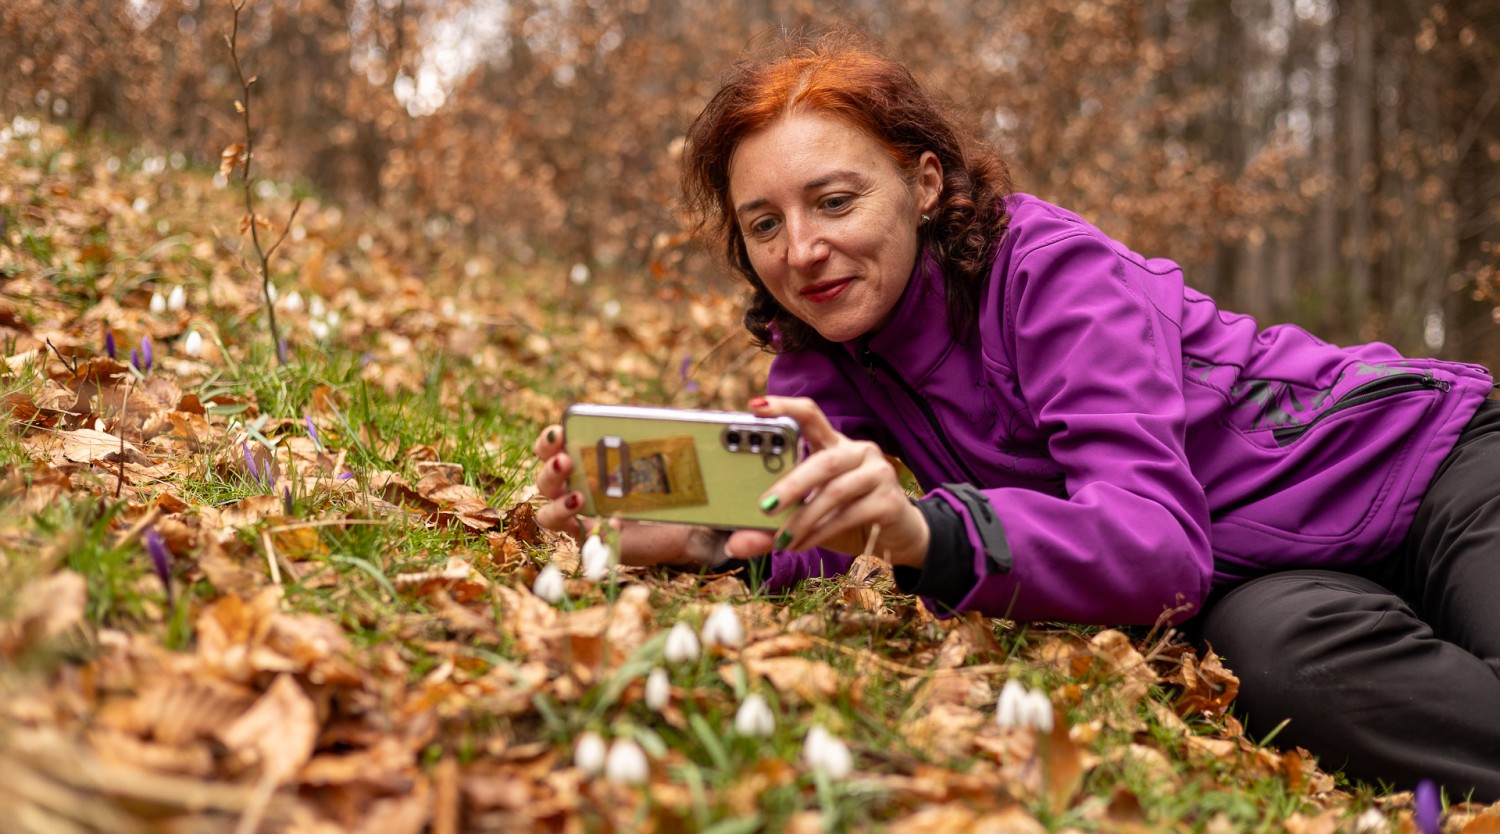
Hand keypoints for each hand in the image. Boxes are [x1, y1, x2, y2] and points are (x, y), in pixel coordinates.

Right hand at [530, 424, 725, 566]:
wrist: (679, 526)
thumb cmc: (661, 487)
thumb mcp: (656, 457)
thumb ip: (654, 437)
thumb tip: (679, 414)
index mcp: (580, 464)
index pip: (550, 450)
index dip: (548, 442)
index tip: (559, 433)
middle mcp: (572, 490)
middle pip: (544, 481)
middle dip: (550, 470)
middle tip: (566, 462)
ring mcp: (579, 519)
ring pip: (548, 514)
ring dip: (558, 505)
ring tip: (578, 498)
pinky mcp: (592, 542)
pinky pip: (583, 539)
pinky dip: (596, 530)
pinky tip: (615, 522)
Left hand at [725, 396, 929, 567]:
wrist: (896, 536)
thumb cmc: (845, 516)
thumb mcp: (806, 519)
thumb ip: (772, 528)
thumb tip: (736, 546)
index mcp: (833, 443)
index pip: (810, 415)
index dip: (784, 407)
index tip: (755, 405)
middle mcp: (857, 451)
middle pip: (823, 461)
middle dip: (792, 484)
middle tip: (764, 506)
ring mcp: (877, 473)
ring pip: (835, 492)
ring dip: (804, 519)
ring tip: (781, 540)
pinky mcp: (889, 500)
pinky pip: (850, 515)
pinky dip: (822, 532)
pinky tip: (802, 545)